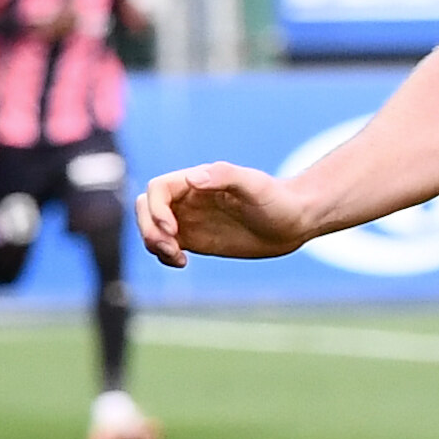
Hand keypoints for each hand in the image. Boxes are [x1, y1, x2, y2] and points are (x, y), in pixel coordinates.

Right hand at [138, 160, 319, 265]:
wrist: (293, 222)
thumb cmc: (277, 200)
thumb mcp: (255, 185)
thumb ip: (224, 176)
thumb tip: (191, 179)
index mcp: (196, 181)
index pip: (157, 190)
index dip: (155, 210)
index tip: (175, 231)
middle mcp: (188, 198)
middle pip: (145, 209)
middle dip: (149, 229)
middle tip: (171, 248)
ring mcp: (189, 219)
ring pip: (151, 229)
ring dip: (154, 245)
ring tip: (179, 258)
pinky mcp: (195, 239)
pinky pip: (165, 246)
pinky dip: (164, 256)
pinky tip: (183, 262)